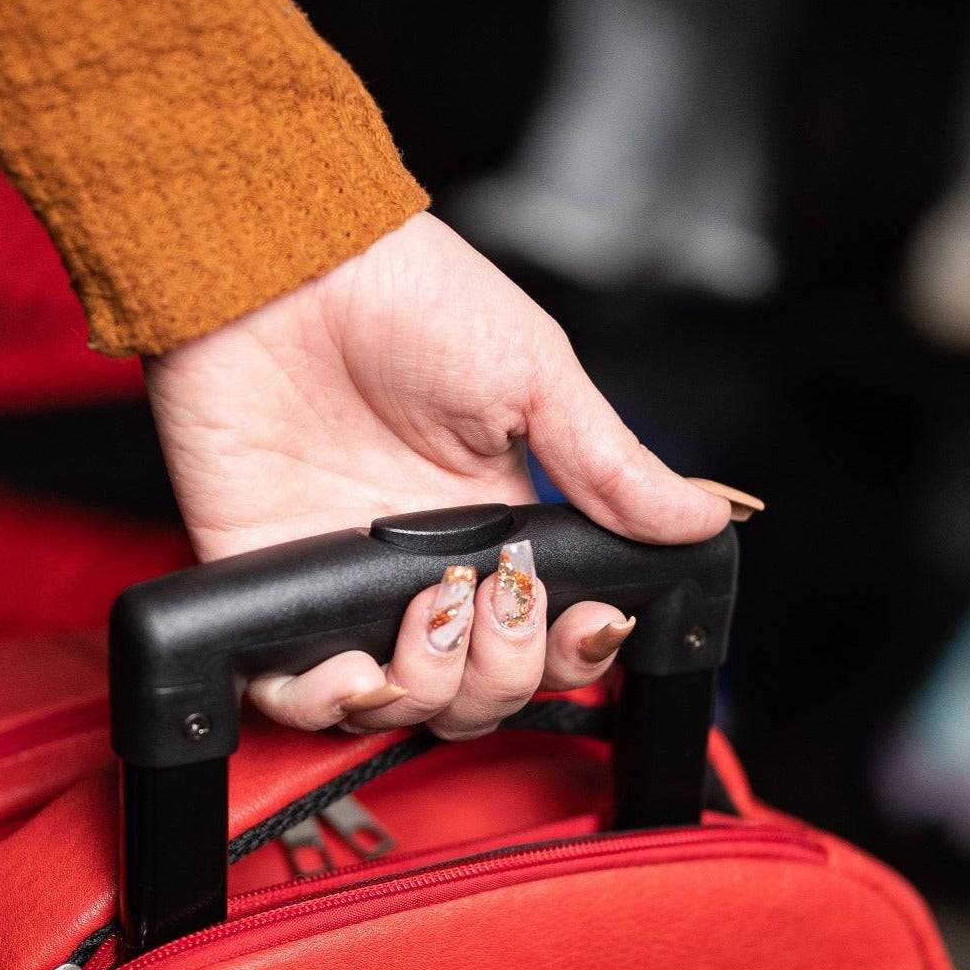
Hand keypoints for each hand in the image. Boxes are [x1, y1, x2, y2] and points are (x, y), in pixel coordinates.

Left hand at [144, 212, 747, 737]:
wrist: (286, 267)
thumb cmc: (402, 298)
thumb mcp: (532, 374)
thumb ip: (610, 466)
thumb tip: (701, 521)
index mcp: (495, 523)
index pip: (548, 632)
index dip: (574, 649)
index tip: (588, 620)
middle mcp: (424, 566)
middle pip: (482, 687)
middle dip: (506, 669)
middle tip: (499, 596)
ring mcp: (346, 582)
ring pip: (402, 702)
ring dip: (430, 685)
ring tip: (433, 611)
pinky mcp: (268, 582)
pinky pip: (296, 690)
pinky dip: (327, 703)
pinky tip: (354, 668)